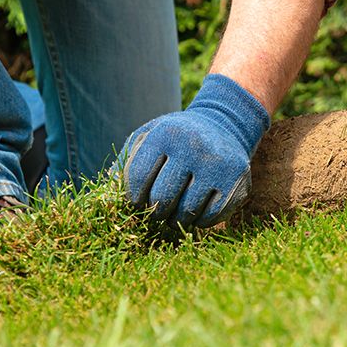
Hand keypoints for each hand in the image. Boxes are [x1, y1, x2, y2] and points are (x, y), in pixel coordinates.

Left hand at [118, 74, 269, 228]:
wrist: (225, 124)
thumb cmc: (176, 138)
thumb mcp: (148, 136)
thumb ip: (126, 162)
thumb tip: (109, 195)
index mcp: (165, 135)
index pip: (138, 178)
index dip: (132, 197)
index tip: (136, 201)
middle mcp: (192, 147)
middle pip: (161, 199)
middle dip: (155, 210)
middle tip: (156, 208)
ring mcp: (217, 165)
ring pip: (185, 213)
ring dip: (175, 219)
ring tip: (174, 210)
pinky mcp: (236, 182)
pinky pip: (209, 218)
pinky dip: (198, 221)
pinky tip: (195, 209)